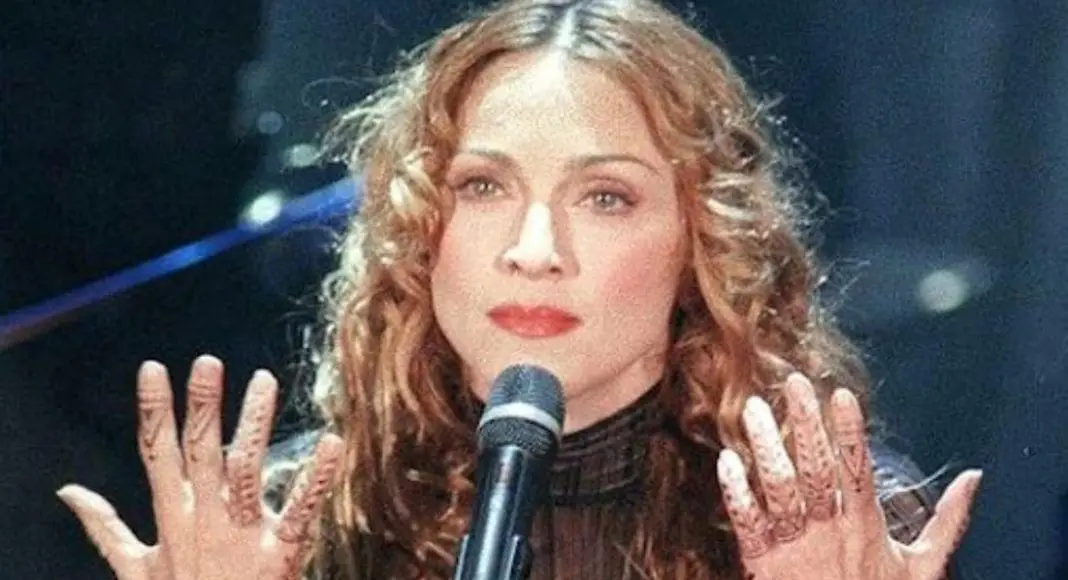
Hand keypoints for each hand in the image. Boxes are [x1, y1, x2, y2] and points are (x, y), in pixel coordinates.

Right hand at [57, 355, 342, 579]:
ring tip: (265, 380)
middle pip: (199, 452)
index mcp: (172, 517)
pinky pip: (301, 510)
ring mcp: (241, 535)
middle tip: (208, 362)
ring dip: (254, 425)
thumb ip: (104, 527)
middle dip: (201, 407)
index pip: (156, 453)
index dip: (153, 411)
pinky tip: (332, 442)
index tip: (152, 368)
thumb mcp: (134, 567)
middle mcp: (203, 519)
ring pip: (245, 470)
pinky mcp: (279, 553)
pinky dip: (316, 477)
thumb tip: (67, 492)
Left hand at [717, 373, 981, 579]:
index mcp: (865, 524)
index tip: (841, 394)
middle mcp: (829, 530)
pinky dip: (736, 493)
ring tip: (755, 409)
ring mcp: (795, 546)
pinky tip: (726, 461)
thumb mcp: (925, 566)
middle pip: (816, 469)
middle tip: (793, 382)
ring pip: (778, 489)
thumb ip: (948, 521)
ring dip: (766, 448)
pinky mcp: (764, 563)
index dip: (850, 431)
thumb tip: (975, 478)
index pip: (858, 467)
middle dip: (805, 424)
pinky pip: (747, 523)